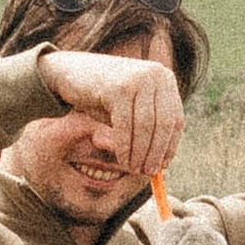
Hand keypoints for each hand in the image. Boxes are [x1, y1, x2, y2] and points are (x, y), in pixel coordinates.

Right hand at [38, 47, 184, 182]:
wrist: (68, 72)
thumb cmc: (101, 95)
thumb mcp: (130, 108)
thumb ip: (147, 128)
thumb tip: (160, 164)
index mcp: (164, 78)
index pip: (176, 118)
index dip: (170, 145)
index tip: (163, 165)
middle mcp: (155, 74)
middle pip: (164, 123)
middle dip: (156, 152)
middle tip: (148, 172)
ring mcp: (137, 78)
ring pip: (146, 126)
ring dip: (140, 153)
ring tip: (134, 169)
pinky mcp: (119, 87)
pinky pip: (125, 125)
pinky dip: (125, 146)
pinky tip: (122, 159)